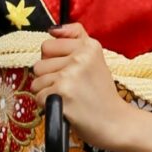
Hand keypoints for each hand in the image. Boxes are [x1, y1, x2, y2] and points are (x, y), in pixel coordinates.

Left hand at [31, 23, 129, 151]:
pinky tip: (65, 107)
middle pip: (39, 64)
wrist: (115, 122)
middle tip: (70, 87)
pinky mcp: (61, 94)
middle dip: (49, 78)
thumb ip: (76, 37)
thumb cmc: (101, 93)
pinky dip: (48, 106)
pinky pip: (38, 97)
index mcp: (88, 46)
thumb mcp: (95, 59)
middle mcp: (79, 57)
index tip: (72, 72)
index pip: (47, 45)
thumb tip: (52, 29)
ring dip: (47, 93)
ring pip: (37, 81)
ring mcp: (70, 75)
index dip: (54, 62)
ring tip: (68, 98)